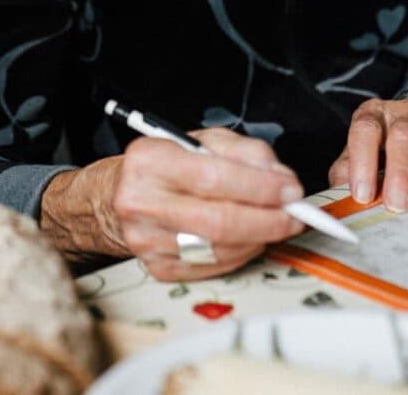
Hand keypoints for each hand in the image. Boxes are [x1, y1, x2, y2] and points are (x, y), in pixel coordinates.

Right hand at [40, 128, 304, 280]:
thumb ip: (243, 151)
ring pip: (219, 248)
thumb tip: (280, 177)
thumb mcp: (198, 140)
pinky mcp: (156, 268)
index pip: (214, 176)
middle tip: (294, 215)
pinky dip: (240, 255)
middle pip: (218, 220)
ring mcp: (146, 240)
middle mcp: (142, 201)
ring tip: (275, 224)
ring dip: (259, 238)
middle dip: (267, 219)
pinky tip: (249, 239)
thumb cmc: (161, 166)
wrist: (113, 198)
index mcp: (150, 160)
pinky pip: (212, 267)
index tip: (290, 189)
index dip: (260, 186)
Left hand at [327, 92, 407, 212]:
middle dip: (400, 172)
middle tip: (398, 205)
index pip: (364, 131)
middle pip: (403, 134)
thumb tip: (339, 198)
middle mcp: (405, 112)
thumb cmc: (386, 142)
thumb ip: (347, 171)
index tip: (364, 195)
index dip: (362, 162)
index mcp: (374, 115)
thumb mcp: (361, 151)